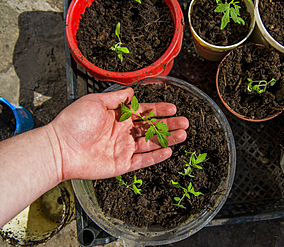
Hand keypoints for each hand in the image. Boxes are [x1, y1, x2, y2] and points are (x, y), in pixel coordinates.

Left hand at [50, 87, 188, 180]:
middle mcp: (123, 132)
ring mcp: (123, 148)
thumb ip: (116, 98)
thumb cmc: (74, 122)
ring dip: (167, 139)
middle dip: (169, 125)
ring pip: (151, 144)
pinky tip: (168, 151)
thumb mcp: (95, 101)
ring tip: (183, 135)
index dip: (159, 110)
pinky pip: (142, 160)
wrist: (60, 148)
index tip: (173, 108)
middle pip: (152, 128)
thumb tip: (131, 91)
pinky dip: (156, 157)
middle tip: (185, 122)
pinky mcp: (122, 164)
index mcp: (118, 116)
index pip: (144, 112)